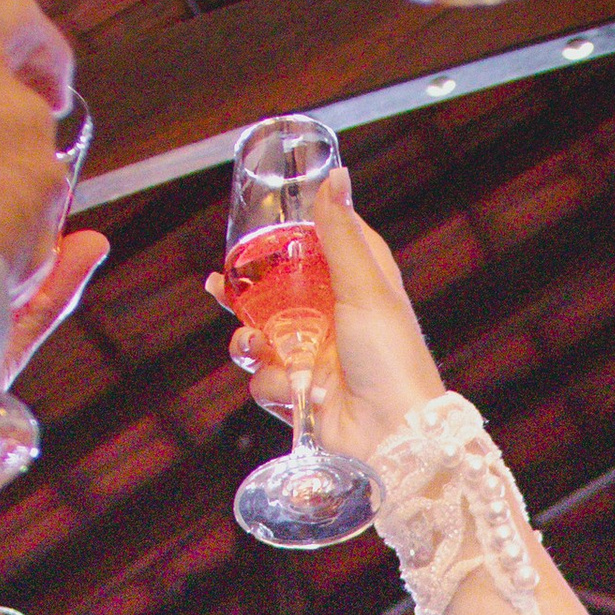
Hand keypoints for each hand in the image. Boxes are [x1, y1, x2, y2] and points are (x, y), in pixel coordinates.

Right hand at [0, 0, 73, 270]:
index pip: (12, 14)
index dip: (33, 46)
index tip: (39, 71)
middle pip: (23, 106)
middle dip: (1, 142)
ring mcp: (30, 147)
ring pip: (35, 171)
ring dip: (6, 197)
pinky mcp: (47, 208)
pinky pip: (45, 226)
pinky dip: (20, 245)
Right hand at [215, 168, 443, 462]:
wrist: (394, 438)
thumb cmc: (392, 361)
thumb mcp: (365, 288)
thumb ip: (340, 235)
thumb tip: (335, 176)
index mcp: (363, 286)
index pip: (327, 244)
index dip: (295, 231)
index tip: (265, 222)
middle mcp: (340, 319)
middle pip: (281, 291)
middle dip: (247, 291)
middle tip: (219, 285)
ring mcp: (321, 358)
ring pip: (263, 336)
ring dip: (250, 341)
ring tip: (253, 346)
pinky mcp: (305, 395)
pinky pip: (267, 379)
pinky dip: (272, 383)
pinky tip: (289, 387)